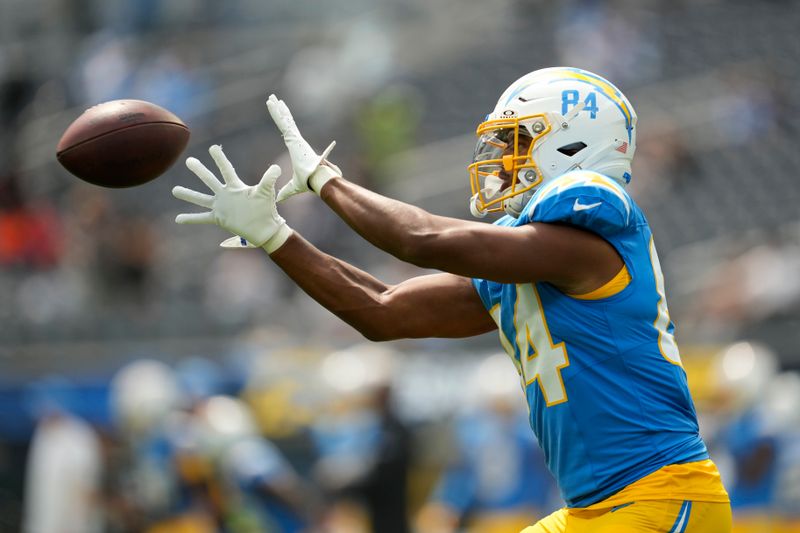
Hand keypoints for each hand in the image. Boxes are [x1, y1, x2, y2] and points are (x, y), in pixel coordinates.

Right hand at [173, 144, 292, 251]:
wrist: (264, 229)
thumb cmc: (266, 210)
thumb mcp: (265, 193)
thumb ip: (268, 180)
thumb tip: (277, 167)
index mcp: (235, 187)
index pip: (226, 170)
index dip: (220, 159)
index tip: (213, 148)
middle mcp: (226, 194)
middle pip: (210, 180)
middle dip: (200, 170)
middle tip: (189, 160)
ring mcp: (221, 206)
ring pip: (201, 198)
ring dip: (188, 195)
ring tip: (174, 190)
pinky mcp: (219, 218)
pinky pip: (201, 217)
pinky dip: (190, 218)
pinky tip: (178, 219)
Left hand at [266, 94, 340, 200]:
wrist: (317, 179)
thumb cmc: (309, 182)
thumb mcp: (293, 187)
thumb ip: (285, 192)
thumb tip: (278, 200)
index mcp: (297, 149)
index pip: (288, 133)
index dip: (284, 124)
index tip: (281, 116)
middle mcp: (297, 141)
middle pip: (286, 123)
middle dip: (280, 111)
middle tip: (274, 100)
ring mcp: (296, 138)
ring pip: (284, 120)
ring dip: (277, 109)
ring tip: (271, 98)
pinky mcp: (294, 138)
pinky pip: (284, 122)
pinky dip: (278, 113)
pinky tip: (273, 103)